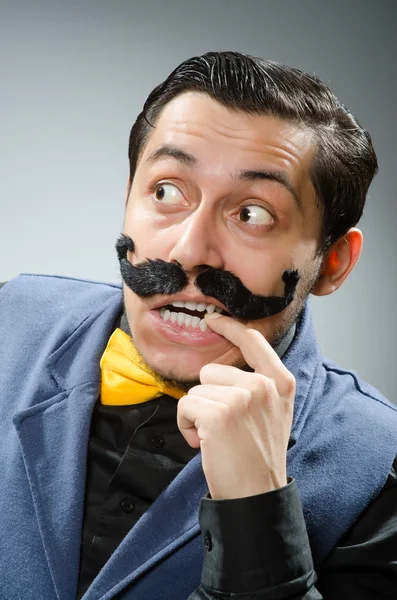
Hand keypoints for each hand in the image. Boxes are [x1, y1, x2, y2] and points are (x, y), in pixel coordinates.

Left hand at [177, 313, 295, 499]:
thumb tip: (223, 367)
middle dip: (208, 398)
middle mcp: (263, 385)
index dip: (230, 327)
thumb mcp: (274, 413)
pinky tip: (205, 444)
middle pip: (212, 370)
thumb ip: (259, 385)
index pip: (254, 340)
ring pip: (196, 390)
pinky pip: (186, 406)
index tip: (213, 320)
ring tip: (217, 437)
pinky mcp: (219, 413)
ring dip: (197, 414)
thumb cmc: (258, 456)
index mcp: (281, 382)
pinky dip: (187, 426)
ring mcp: (242, 397)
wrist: (257, 495)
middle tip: (224, 428)